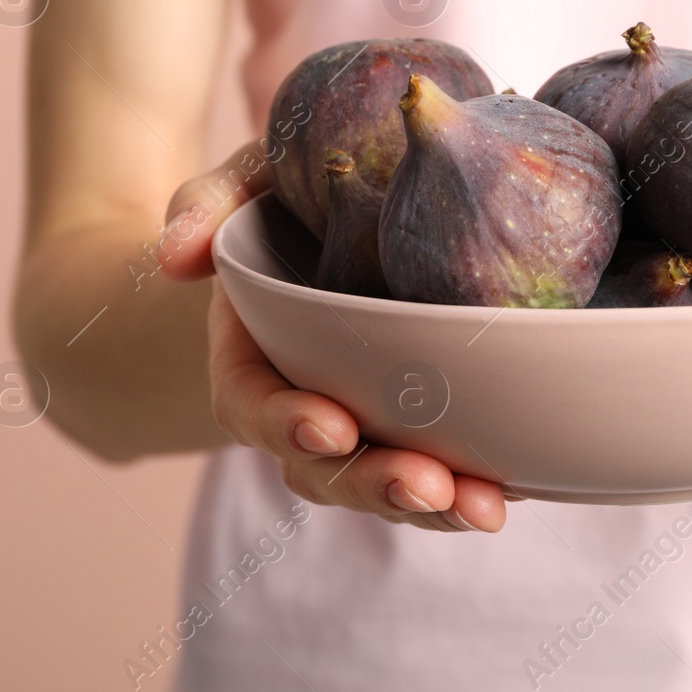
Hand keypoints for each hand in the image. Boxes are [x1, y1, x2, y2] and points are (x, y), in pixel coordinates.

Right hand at [159, 140, 506, 532]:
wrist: (347, 218)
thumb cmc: (293, 198)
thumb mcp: (250, 184)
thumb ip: (207, 203)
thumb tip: (176, 256)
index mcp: (248, 355)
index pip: (251, 404)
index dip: (286, 424)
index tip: (334, 428)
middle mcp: (300, 404)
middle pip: (323, 468)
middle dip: (374, 484)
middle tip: (429, 486)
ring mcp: (360, 423)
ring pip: (382, 483)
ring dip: (431, 505)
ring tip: (484, 507)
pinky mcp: (414, 426)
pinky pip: (435, 471)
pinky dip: (468, 487)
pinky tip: (516, 488)